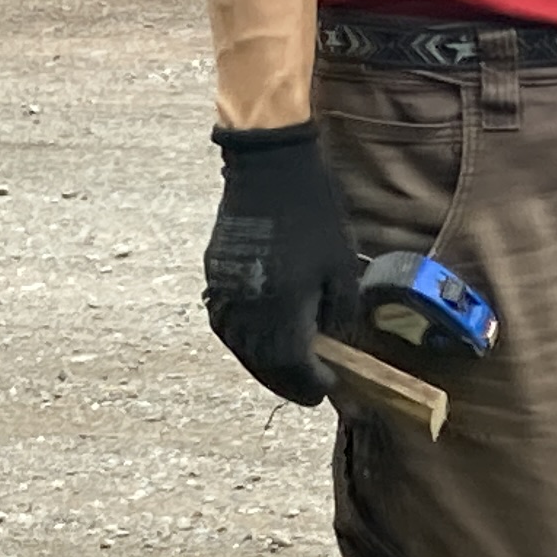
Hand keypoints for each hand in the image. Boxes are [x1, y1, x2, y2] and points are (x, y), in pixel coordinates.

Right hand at [202, 123, 363, 402]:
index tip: (330, 388)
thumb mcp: (342, 268)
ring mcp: (226, 292)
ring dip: (265, 368)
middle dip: (290, 384)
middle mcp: (248, 308)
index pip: (294, 366)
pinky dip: (245, 343)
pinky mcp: (214, 275)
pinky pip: (227, 324)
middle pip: (265, 365)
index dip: (313, 383)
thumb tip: (331, 343)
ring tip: (288, 373)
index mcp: (282, 308)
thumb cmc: (313, 214)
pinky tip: (261, 344)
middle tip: (311, 391)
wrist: (269, 166)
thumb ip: (339, 314)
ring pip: (241, 349)